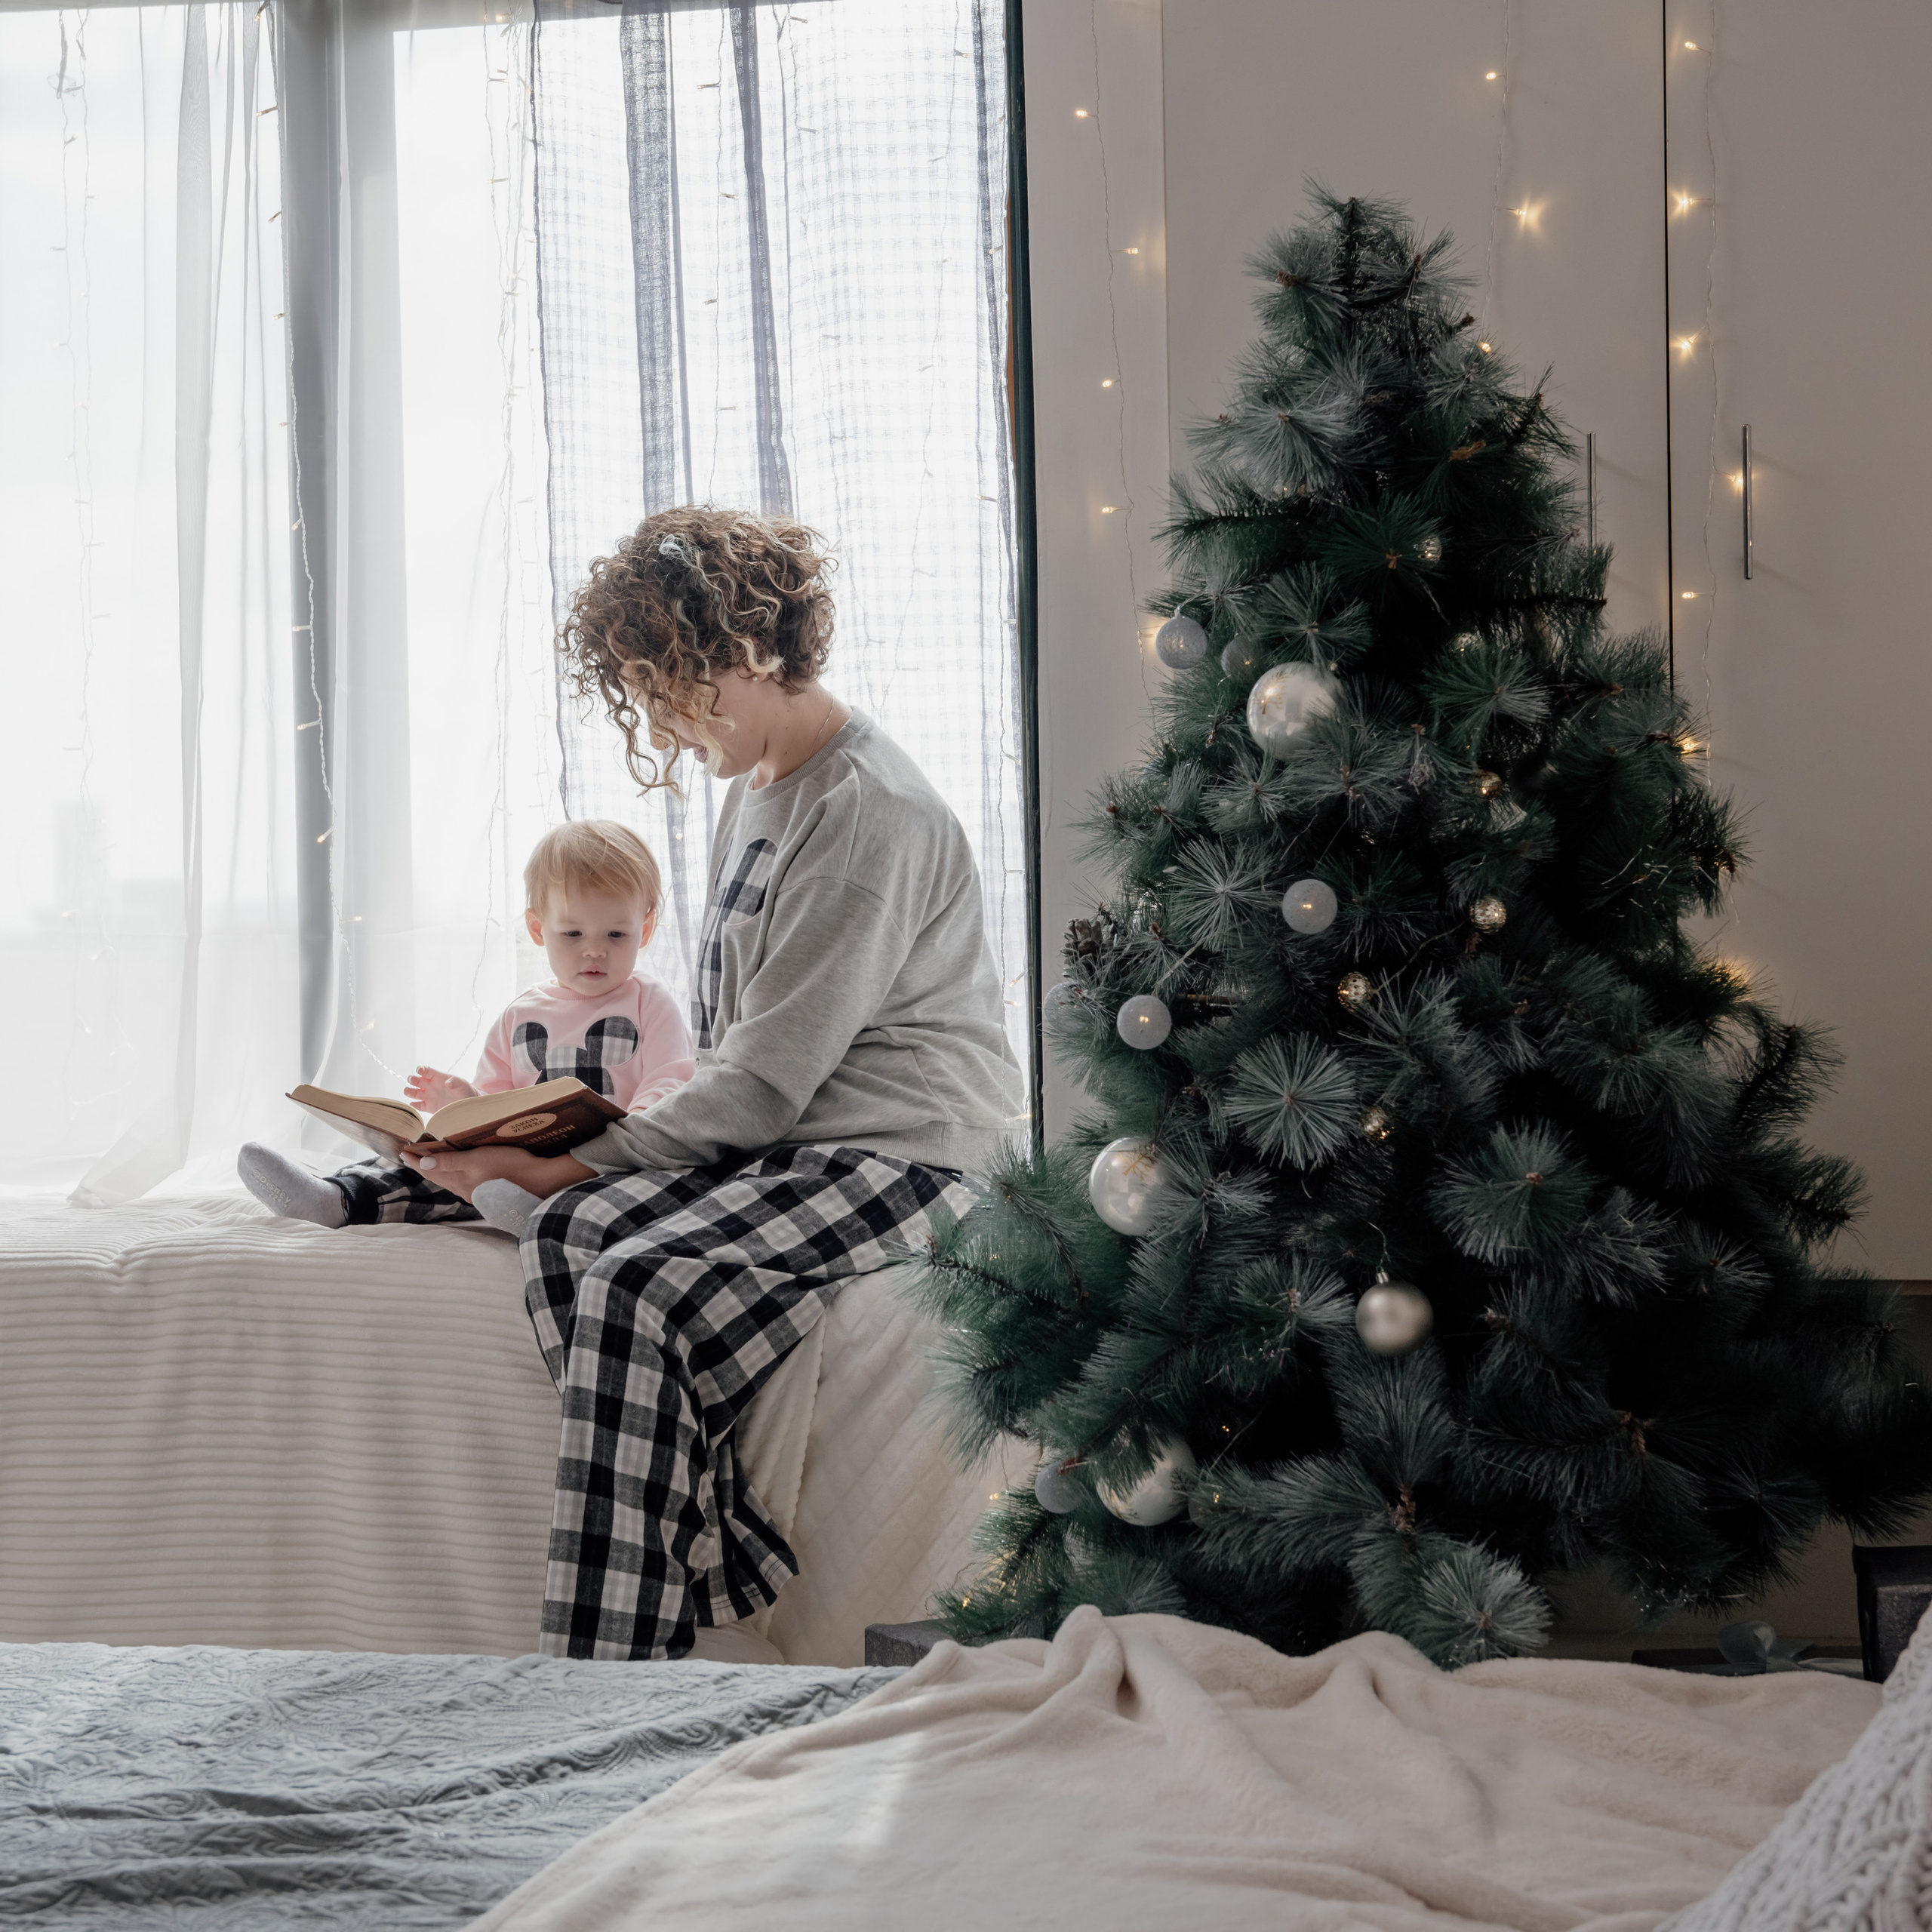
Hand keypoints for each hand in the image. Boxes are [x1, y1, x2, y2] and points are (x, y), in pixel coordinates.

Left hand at [399, 1145, 594, 1205]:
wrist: (540, 1180)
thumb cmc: (510, 1165)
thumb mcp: (477, 1159)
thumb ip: (450, 1162)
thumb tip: (422, 1163)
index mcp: (460, 1183)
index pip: (431, 1171)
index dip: (416, 1161)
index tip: (402, 1151)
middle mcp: (466, 1191)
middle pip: (439, 1177)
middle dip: (424, 1166)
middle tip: (411, 1155)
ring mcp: (478, 1192)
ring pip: (450, 1180)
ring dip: (438, 1170)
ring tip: (429, 1161)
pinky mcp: (489, 1190)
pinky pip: (463, 1182)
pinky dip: (453, 1174)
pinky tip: (457, 1171)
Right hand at [405, 1065, 476, 1112]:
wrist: (468, 1104)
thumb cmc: (465, 1090)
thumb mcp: (463, 1084)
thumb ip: (456, 1082)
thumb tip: (447, 1083)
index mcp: (437, 1077)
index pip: (426, 1071)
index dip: (421, 1069)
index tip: (419, 1070)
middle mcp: (430, 1086)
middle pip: (416, 1081)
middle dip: (412, 1079)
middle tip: (412, 1081)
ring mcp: (429, 1096)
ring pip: (414, 1093)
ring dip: (409, 1091)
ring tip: (407, 1091)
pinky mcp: (429, 1107)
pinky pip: (418, 1106)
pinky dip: (414, 1105)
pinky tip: (413, 1104)